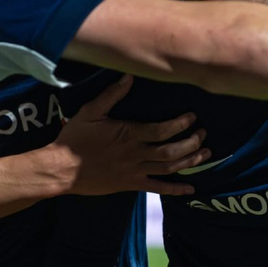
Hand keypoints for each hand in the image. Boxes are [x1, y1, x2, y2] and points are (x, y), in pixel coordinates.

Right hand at [53, 74, 208, 196]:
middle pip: (170, 150)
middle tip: (204, 134)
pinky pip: (157, 188)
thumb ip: (111, 95)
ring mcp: (134, 171)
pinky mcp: (130, 185)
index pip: (161, 130)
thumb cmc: (74, 139)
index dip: (180, 124)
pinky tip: (190, 189)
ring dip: (189, 161)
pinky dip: (175, 190)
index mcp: (128, 134)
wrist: (61, 170)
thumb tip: (129, 77)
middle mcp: (135, 154)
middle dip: (191, 143)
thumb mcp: (90, 112)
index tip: (192, 117)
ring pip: (168, 168)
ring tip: (205, 154)